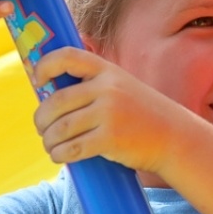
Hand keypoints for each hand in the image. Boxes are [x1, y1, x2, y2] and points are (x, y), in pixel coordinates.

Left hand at [29, 45, 188, 174]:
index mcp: (106, 71)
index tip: (38, 81)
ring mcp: (110, 113)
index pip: (67, 57)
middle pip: (57, 102)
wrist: (174, 136)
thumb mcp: (121, 86)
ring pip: (61, 128)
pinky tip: (59, 156)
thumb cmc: (140, 113)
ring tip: (50, 145)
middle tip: (41, 129)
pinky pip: (73, 148)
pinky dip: (60, 154)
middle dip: (41, 119)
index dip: (45, 66)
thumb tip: (47, 90)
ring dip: (49, 140)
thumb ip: (92, 84)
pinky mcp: (111, 139)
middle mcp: (107, 88)